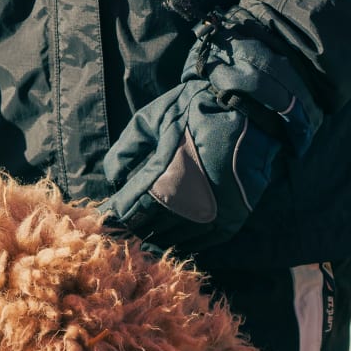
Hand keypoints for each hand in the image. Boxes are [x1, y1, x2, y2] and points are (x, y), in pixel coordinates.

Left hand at [101, 10, 321, 253]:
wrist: (245, 107)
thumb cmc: (191, 109)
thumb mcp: (149, 120)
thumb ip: (125, 151)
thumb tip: (113, 181)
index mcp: (168, 170)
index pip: (135, 205)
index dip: (118, 214)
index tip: (105, 218)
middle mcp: (193, 196)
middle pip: (155, 225)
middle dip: (134, 228)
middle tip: (119, 230)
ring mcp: (216, 208)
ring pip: (179, 238)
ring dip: (158, 239)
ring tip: (141, 236)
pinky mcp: (235, 214)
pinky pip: (206, 241)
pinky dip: (186, 244)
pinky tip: (172, 241)